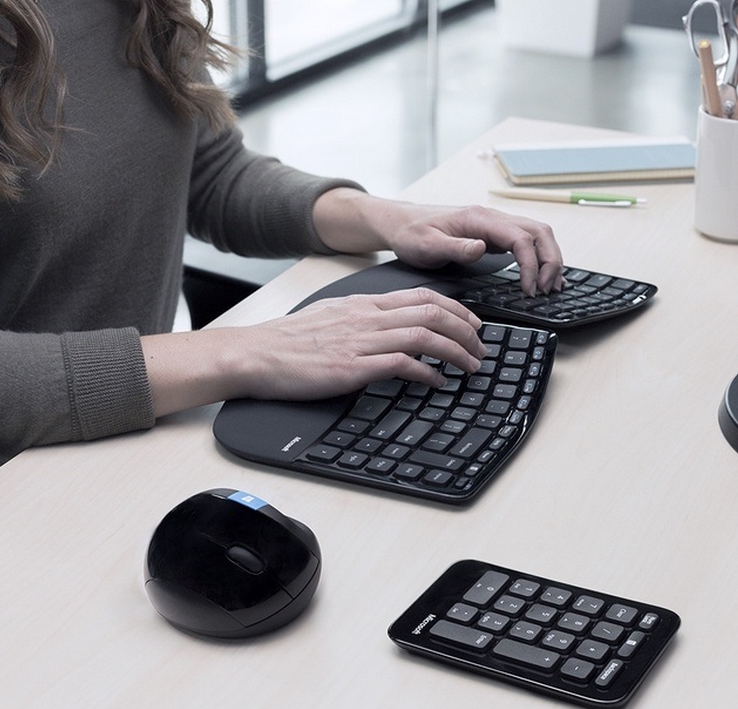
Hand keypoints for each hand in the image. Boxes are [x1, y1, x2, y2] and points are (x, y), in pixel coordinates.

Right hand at [227, 288, 485, 400]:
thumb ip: (361, 320)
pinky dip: (428, 373)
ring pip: (424, 334)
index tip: (473, 323)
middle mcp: (367, 317)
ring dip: (456, 351)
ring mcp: (361, 340)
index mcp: (363, 304)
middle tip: (482, 348)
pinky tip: (438, 383)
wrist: (255, 354)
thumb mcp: (330, 318)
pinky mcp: (353, 367)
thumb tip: (387, 332)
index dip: (456, 308)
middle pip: (432, 311)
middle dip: (466, 329)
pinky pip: (402, 363)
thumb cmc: (288, 342)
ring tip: (471, 367)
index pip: (421, 296)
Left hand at [312, 189, 565, 295]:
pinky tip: (540, 277)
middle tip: (546, 290)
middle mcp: (492, 218)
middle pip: (539, 232)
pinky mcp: (494, 235)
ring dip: (549, 259)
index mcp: (479, 219)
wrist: (400, 223)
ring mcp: (496, 225)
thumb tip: (482, 248)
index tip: (528, 290)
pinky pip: (527, 242)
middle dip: (550, 261)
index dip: (531, 264)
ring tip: (550, 286)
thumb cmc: (411, 233)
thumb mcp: (426, 245)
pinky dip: (540, 258)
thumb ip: (455, 248)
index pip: (521, 237)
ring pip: (538, 235)